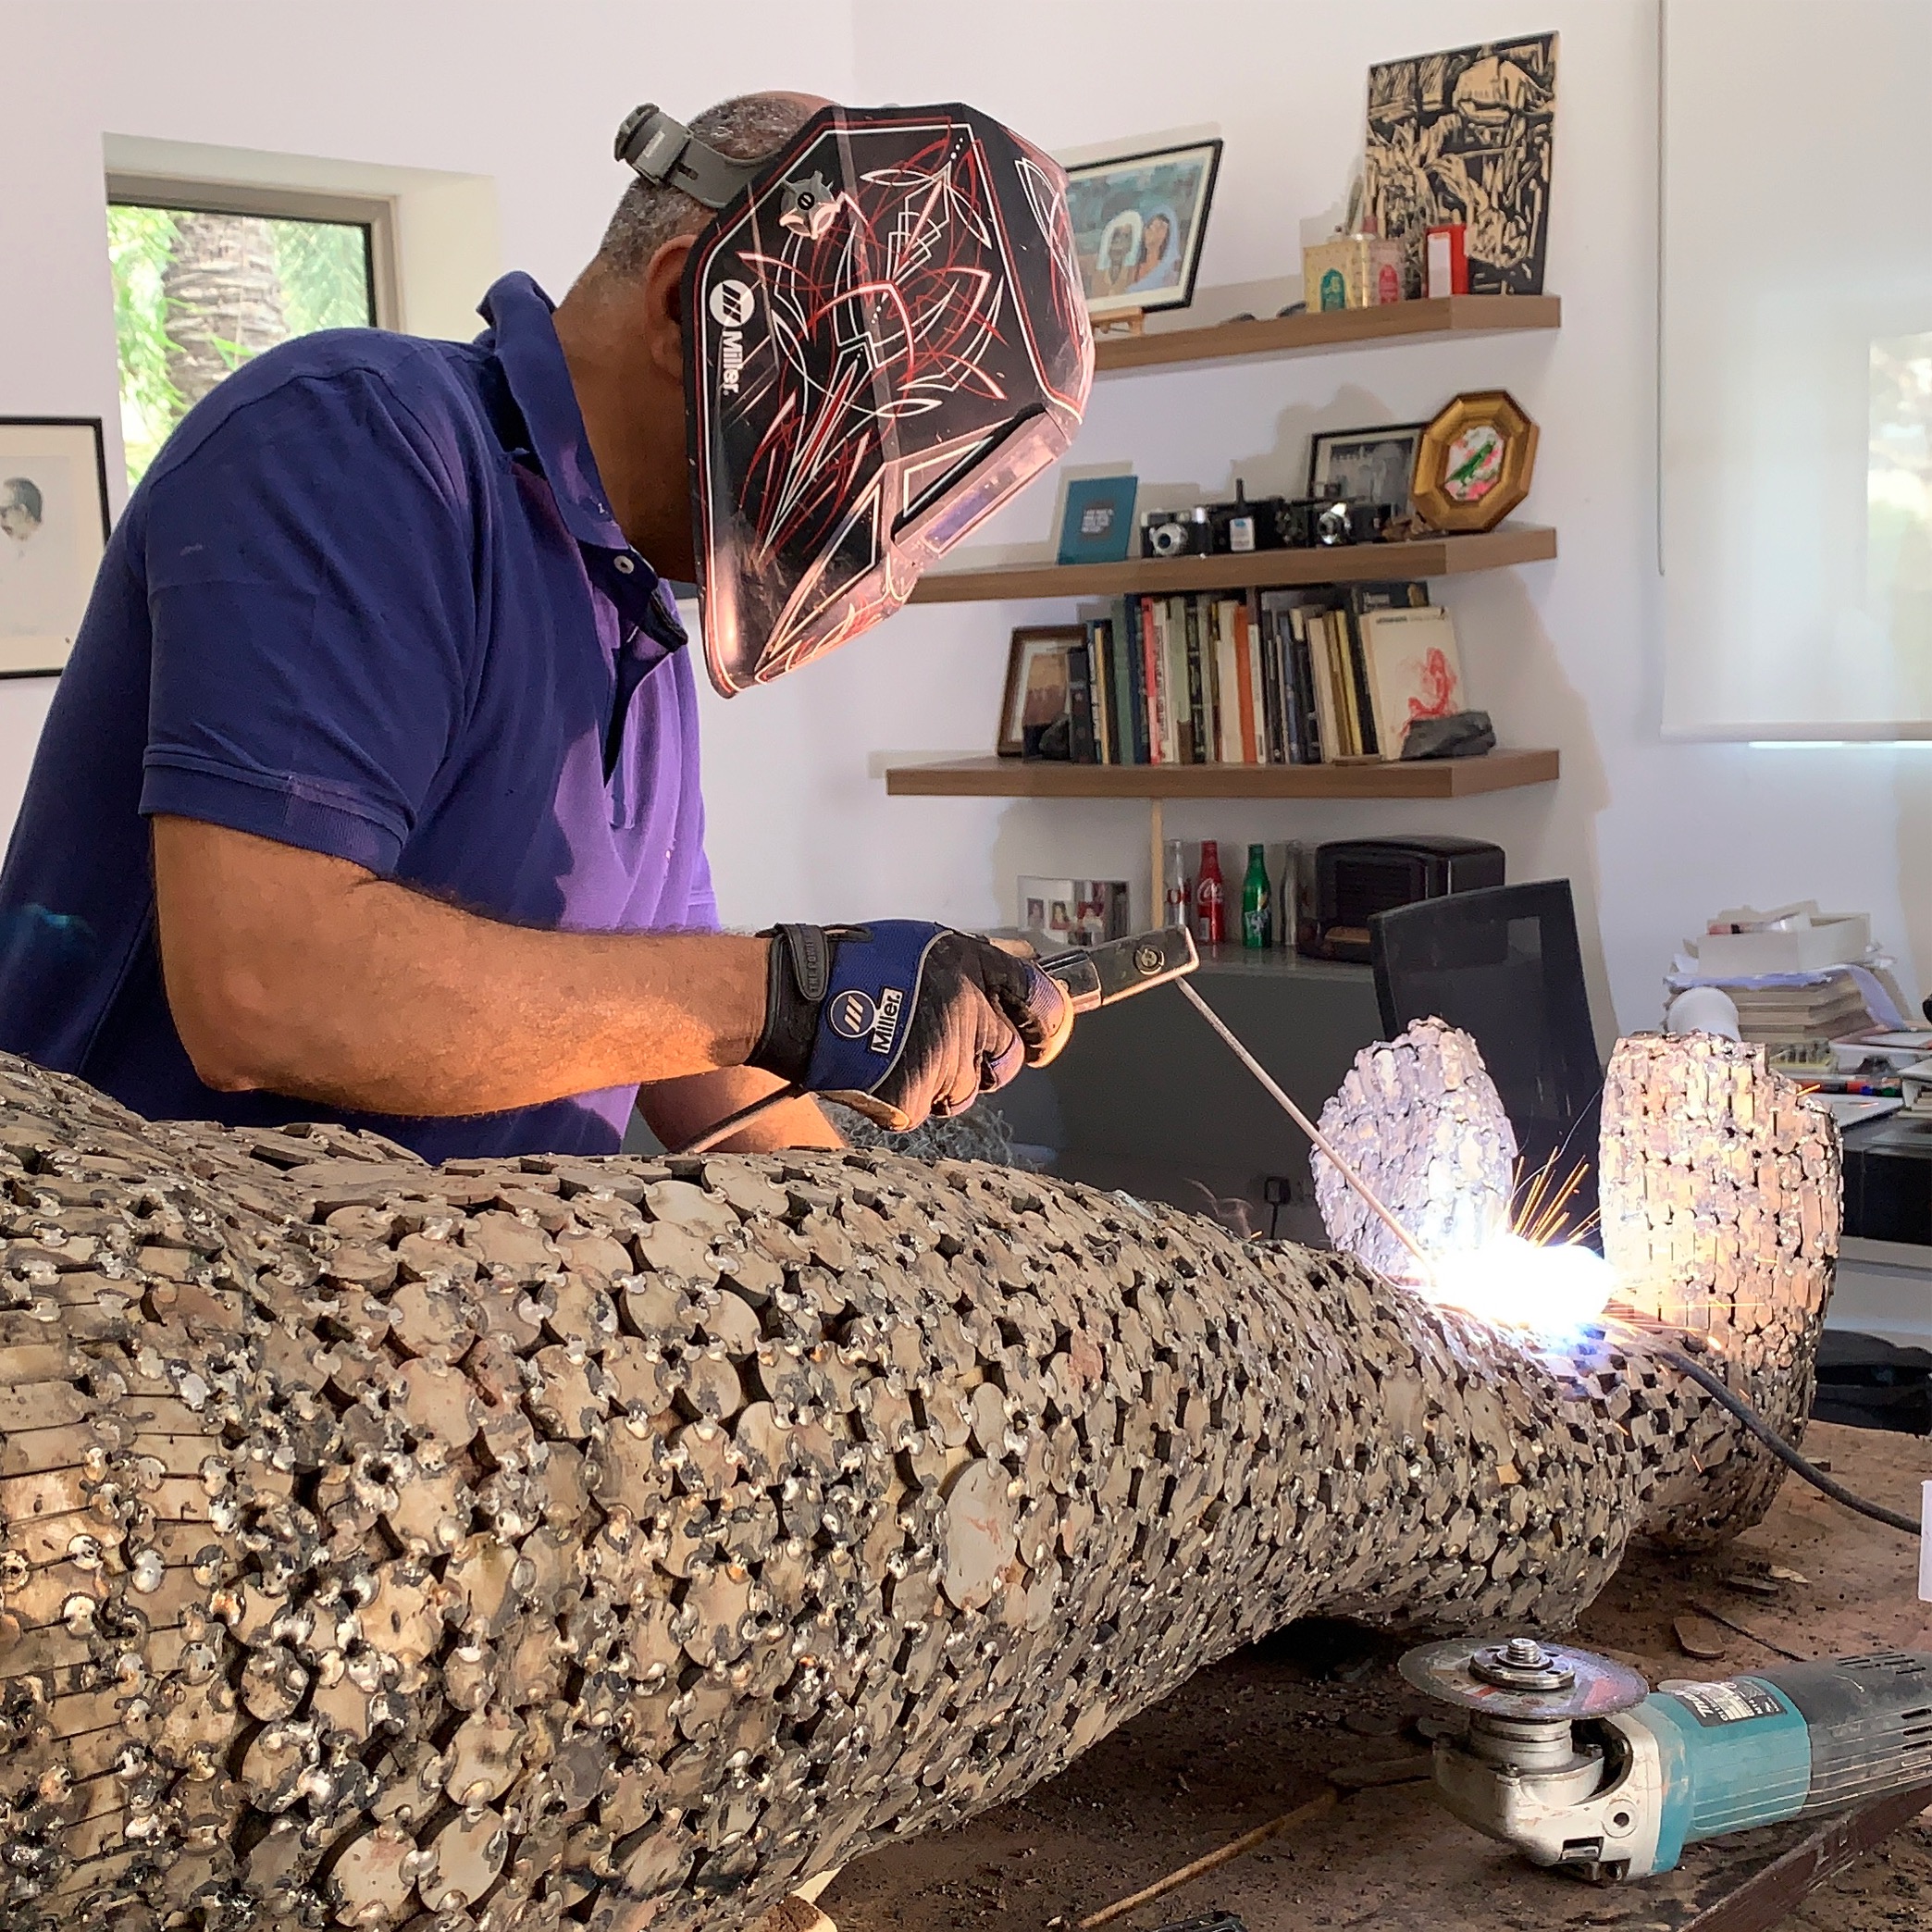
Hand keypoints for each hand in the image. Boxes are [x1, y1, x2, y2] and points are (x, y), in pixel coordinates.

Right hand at [748, 922, 1072, 1130]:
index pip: (1044, 1001)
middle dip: (989, 1060)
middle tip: (953, 1049)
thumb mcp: (928, 943)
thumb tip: (1032, 960)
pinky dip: (908, 1096)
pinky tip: (881, 1070)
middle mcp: (966, 1012)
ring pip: (966, 1090)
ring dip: (944, 1080)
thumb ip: (981, 959)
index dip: (1048, 1024)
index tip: (1040, 1036)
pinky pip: (927, 1108)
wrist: (794, 998)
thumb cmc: (856, 964)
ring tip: (901, 1053)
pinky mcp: (913, 1096)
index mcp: (972, 968)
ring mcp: (941, 1058)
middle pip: (1008, 1058)